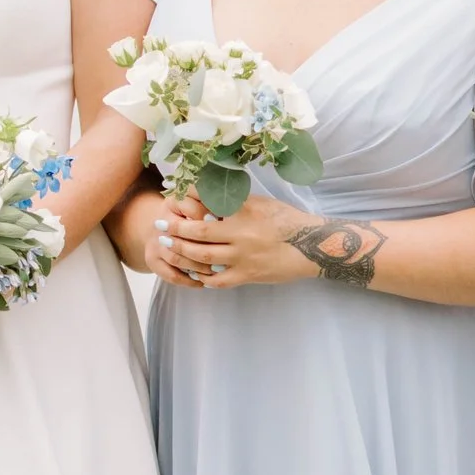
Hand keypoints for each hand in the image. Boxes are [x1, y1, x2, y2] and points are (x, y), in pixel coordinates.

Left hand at [152, 192, 332, 289]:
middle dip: (175, 227)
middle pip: (197, 231)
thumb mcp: (262, 203)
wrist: (313, 246)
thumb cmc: (288, 220)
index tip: (172, 195)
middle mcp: (240, 234)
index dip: (186, 198)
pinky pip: (217, 280)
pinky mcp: (247, 276)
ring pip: (201, 257)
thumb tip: (211, 194)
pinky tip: (192, 271)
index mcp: (244, 211)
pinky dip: (201, 276)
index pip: (207, 201)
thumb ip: (237, 202)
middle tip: (160, 224)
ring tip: (168, 245)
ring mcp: (242, 257)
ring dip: (181, 251)